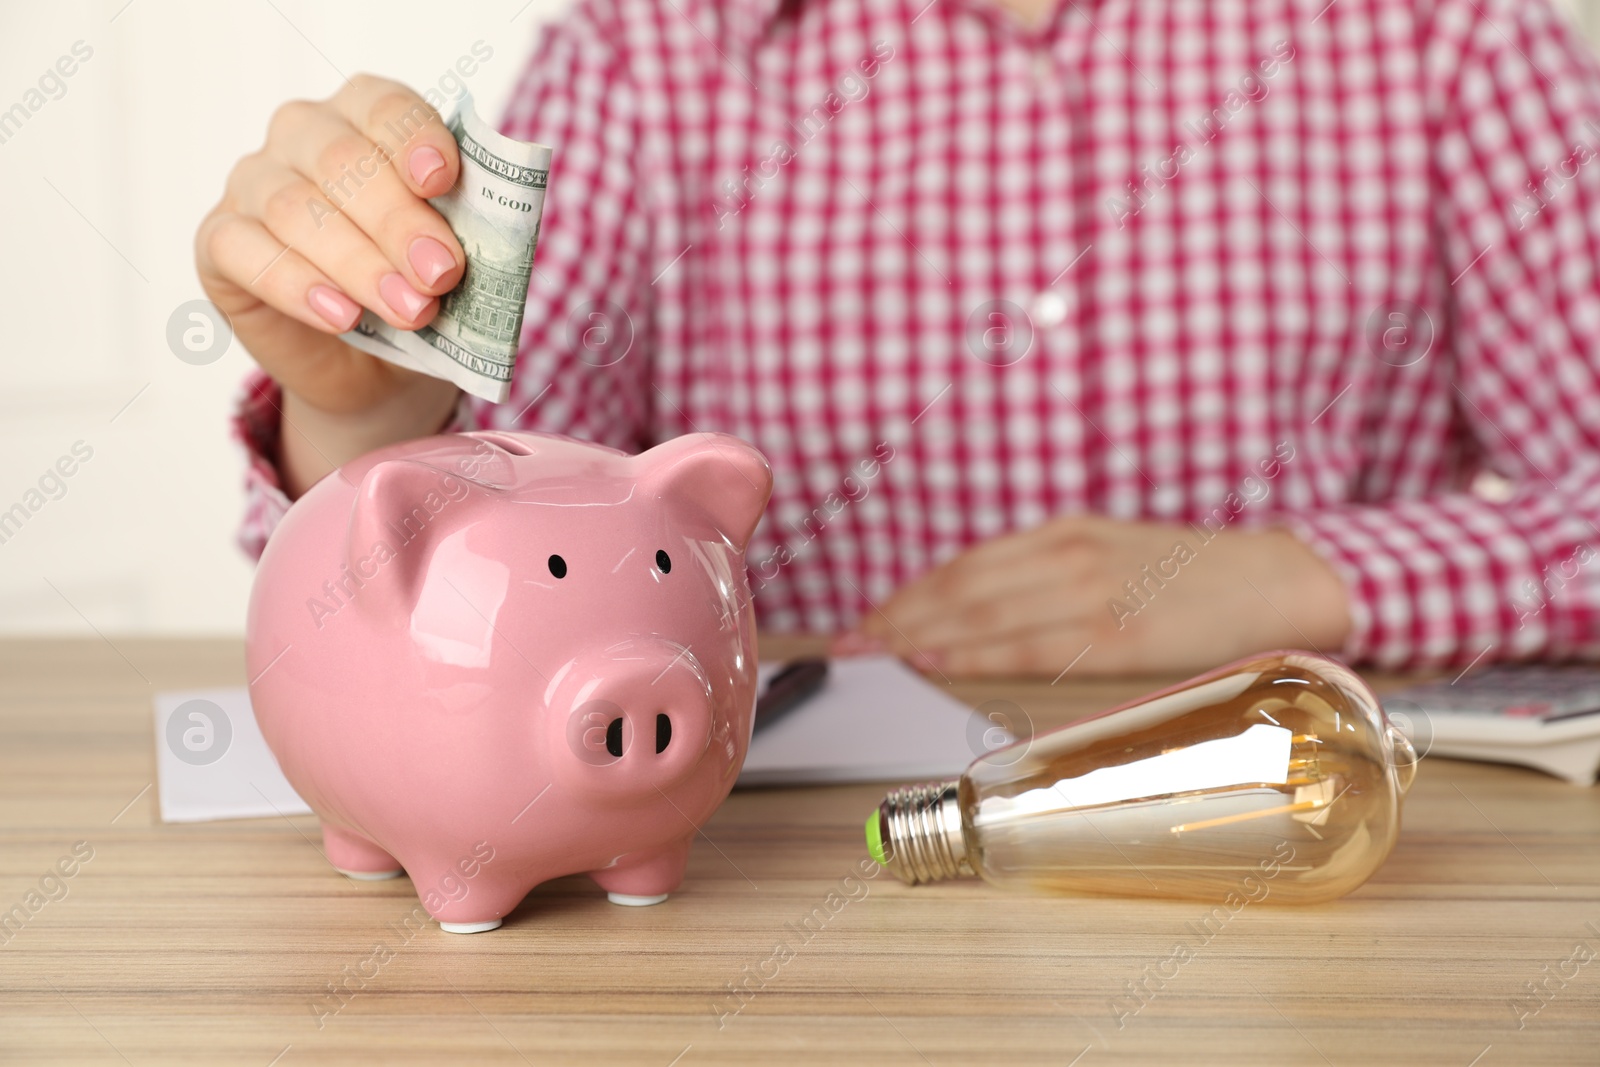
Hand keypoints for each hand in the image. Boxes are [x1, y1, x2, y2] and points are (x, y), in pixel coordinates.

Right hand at [195, 75, 465, 491]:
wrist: (377, 367)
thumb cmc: (420, 288)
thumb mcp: (457, 259)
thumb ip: (469, 233)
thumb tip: (490, 237)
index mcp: (368, 118)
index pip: (384, 105)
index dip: (413, 138)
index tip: (442, 180)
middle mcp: (303, 135)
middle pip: (341, 160)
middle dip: (397, 220)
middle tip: (441, 274)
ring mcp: (253, 184)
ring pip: (294, 209)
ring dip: (359, 264)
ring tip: (410, 311)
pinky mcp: (220, 243)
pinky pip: (245, 252)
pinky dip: (297, 286)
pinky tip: (341, 317)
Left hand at [850, 515, 1350, 678]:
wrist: (1275, 579)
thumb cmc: (1189, 577)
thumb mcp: (1110, 556)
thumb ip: (1050, 578)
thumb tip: (982, 618)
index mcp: (1064, 535)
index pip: (965, 567)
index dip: (908, 595)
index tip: (865, 622)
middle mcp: (1069, 556)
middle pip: (961, 589)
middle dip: (896, 618)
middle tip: (847, 644)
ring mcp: (1093, 593)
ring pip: (983, 613)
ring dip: (919, 635)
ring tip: (874, 655)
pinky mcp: (1120, 632)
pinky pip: (1030, 643)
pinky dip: (974, 652)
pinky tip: (935, 661)